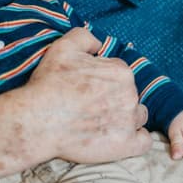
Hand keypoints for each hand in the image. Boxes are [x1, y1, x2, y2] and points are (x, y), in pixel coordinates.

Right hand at [26, 28, 151, 163]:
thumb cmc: (50, 84)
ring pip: (138, 116)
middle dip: (114, 99)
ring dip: (126, 119)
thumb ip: (86, 37)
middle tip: (91, 108)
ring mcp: (129, 121)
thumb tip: (98, 44)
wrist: (38, 121)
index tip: (89, 90)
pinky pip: (144, 142)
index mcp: (121, 72)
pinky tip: (117, 139)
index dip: (104, 81)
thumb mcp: (64, 47)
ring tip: (102, 124)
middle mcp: (130, 95)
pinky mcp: (126, 145)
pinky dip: (135, 141)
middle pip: (129, 95)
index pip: (120, 74)